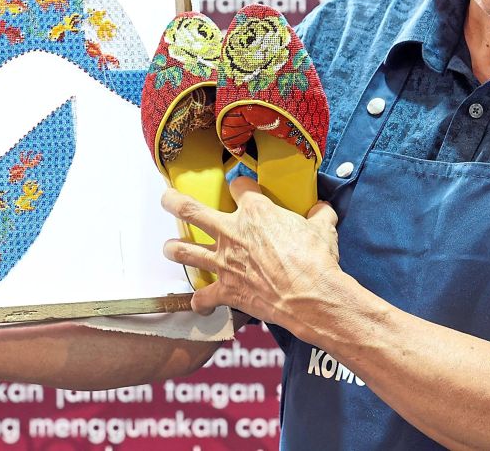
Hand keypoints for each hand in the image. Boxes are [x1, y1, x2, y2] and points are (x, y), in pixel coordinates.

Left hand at [161, 177, 342, 330]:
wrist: (310, 296)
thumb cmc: (316, 259)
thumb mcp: (323, 228)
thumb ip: (319, 215)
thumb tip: (322, 210)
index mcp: (256, 212)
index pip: (240, 187)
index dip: (241, 186)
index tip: (242, 189)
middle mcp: (232, 233)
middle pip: (192, 211)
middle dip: (174, 202)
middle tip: (166, 199)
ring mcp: (225, 263)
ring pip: (186, 251)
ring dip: (174, 249)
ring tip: (169, 247)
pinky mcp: (226, 290)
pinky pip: (203, 297)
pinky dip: (200, 301)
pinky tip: (199, 304)